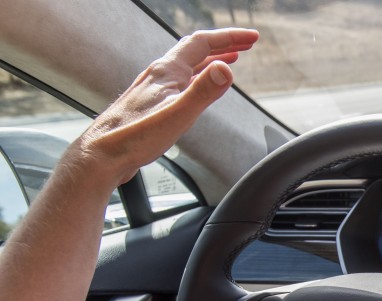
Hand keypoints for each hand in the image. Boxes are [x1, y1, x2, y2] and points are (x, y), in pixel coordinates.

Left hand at [75, 28, 258, 186]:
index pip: (204, 42)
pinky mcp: (151, 104)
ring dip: (211, 60)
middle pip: (196, 50)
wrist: (103, 155)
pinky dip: (197, 78)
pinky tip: (198, 89)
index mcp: (167, 71)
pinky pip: (180, 82)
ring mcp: (154, 88)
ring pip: (188, 66)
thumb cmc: (135, 137)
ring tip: (229, 61)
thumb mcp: (178, 114)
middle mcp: (159, 74)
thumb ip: (203, 91)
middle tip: (247, 45)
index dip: (230, 37)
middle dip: (224, 45)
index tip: (253, 38)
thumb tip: (226, 69)